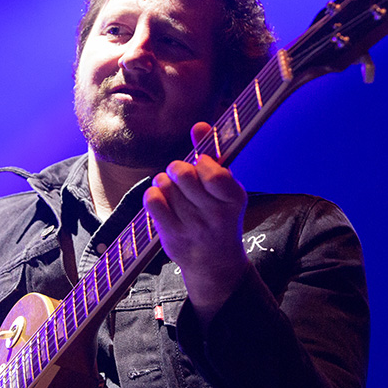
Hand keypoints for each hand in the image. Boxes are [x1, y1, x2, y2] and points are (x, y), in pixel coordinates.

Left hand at [143, 122, 248, 324]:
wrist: (215, 262)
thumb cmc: (219, 215)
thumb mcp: (225, 188)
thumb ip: (212, 155)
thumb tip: (199, 125)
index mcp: (234, 198)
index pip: (212, 172)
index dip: (201, 161)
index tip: (201, 164)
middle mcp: (215, 214)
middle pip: (182, 174)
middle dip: (177, 168)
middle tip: (179, 173)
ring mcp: (193, 227)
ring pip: (165, 185)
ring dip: (164, 181)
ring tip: (171, 188)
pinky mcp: (172, 235)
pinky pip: (153, 202)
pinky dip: (153, 195)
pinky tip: (161, 199)